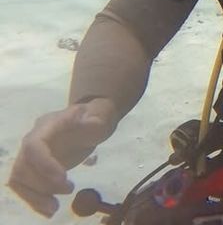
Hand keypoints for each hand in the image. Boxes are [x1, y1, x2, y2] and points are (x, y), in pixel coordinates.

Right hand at [7, 99, 117, 216]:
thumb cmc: (93, 118)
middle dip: (42, 184)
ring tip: (54, 208)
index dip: (44, 165)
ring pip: (20, 179)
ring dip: (35, 196)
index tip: (63, 179)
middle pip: (23, 166)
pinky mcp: (34, 169)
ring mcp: (31, 156)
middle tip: (68, 190)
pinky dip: (35, 200)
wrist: (88, 121)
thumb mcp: (99, 116)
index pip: (34, 145)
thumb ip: (95, 121)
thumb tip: (92, 125)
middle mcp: (33, 141)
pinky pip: (25, 186)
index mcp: (47, 126)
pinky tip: (49, 210)